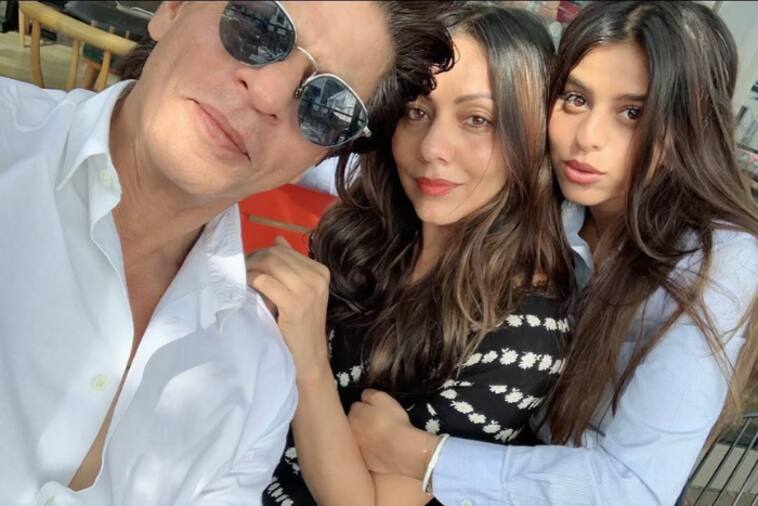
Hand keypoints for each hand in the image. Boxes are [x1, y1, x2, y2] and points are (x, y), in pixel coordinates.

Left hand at [246, 236, 330, 381]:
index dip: (262, 253)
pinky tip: (245, 287)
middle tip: (239, 270)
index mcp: (320, 271)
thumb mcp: (300, 291)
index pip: (284, 250)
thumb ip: (290, 266)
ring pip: (270, 264)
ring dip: (250, 268)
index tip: (248, 263)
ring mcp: (308, 290)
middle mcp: (317, 277)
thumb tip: (277, 239)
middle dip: (253, 258)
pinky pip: (265, 281)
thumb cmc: (302, 325)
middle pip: (276, 254)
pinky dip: (251, 281)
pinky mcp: (295, 304)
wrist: (309, 355)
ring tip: (240, 277)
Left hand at [348, 389, 439, 478]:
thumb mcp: (383, 398)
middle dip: (361, 422)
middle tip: (377, 423)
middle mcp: (350, 431)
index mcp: (353, 414)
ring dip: (364, 436)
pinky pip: (365, 453)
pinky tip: (381, 450)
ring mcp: (356, 448)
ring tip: (379, 437)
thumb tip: (364, 396)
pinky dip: (370, 451)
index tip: (375, 410)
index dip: (366, 407)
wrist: (402, 450)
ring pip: (358, 438)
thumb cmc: (393, 421)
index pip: (356, 406)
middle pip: (353, 422)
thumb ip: (369, 394)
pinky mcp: (364, 462)